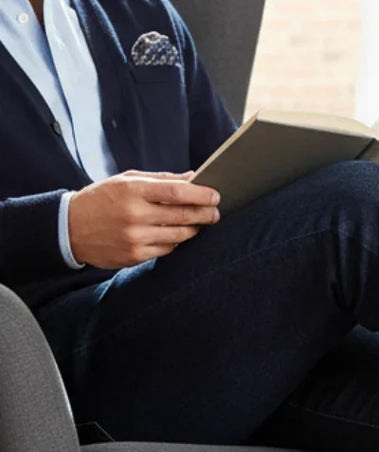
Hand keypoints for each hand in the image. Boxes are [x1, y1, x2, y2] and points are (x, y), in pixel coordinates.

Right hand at [67, 170, 220, 268]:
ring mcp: (136, 237)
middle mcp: (135, 215)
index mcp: (132, 191)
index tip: (215, 195)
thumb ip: (160, 180)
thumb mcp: (125, 181)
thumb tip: (193, 177)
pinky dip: (175, 242)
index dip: (201, 195)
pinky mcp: (136, 255)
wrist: (70, 228)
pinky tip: (175, 235)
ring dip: (193, 229)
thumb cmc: (102, 200)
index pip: (177, 192)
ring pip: (179, 236)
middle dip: (205, 214)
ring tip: (199, 223)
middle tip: (216, 212)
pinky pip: (167, 249)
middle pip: (183, 215)